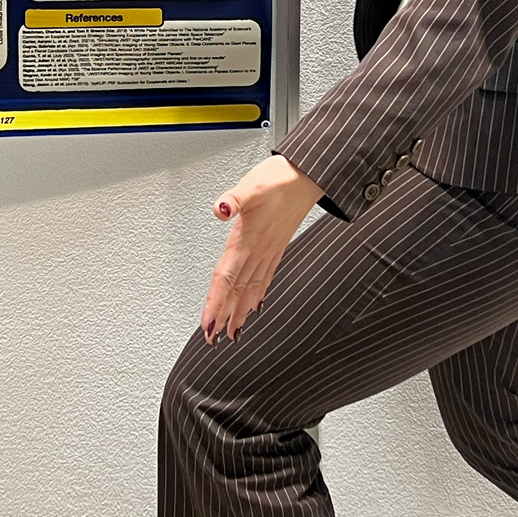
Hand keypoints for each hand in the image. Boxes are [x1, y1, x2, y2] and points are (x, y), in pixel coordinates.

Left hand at [201, 155, 324, 344]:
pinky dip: (258, 294)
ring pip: (251, 288)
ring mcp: (268, 250)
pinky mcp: (276, 246)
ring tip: (234, 332)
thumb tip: (219, 209)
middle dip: (225, 316)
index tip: (209, 326)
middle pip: (237, 290)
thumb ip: (233, 199)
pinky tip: (256, 304)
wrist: (308, 175)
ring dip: (241, 311)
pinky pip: (265, 276)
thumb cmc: (281, 179)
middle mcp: (257, 250)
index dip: (216, 304)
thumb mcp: (251, 185)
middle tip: (214, 340)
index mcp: (247, 239)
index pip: (227, 278)